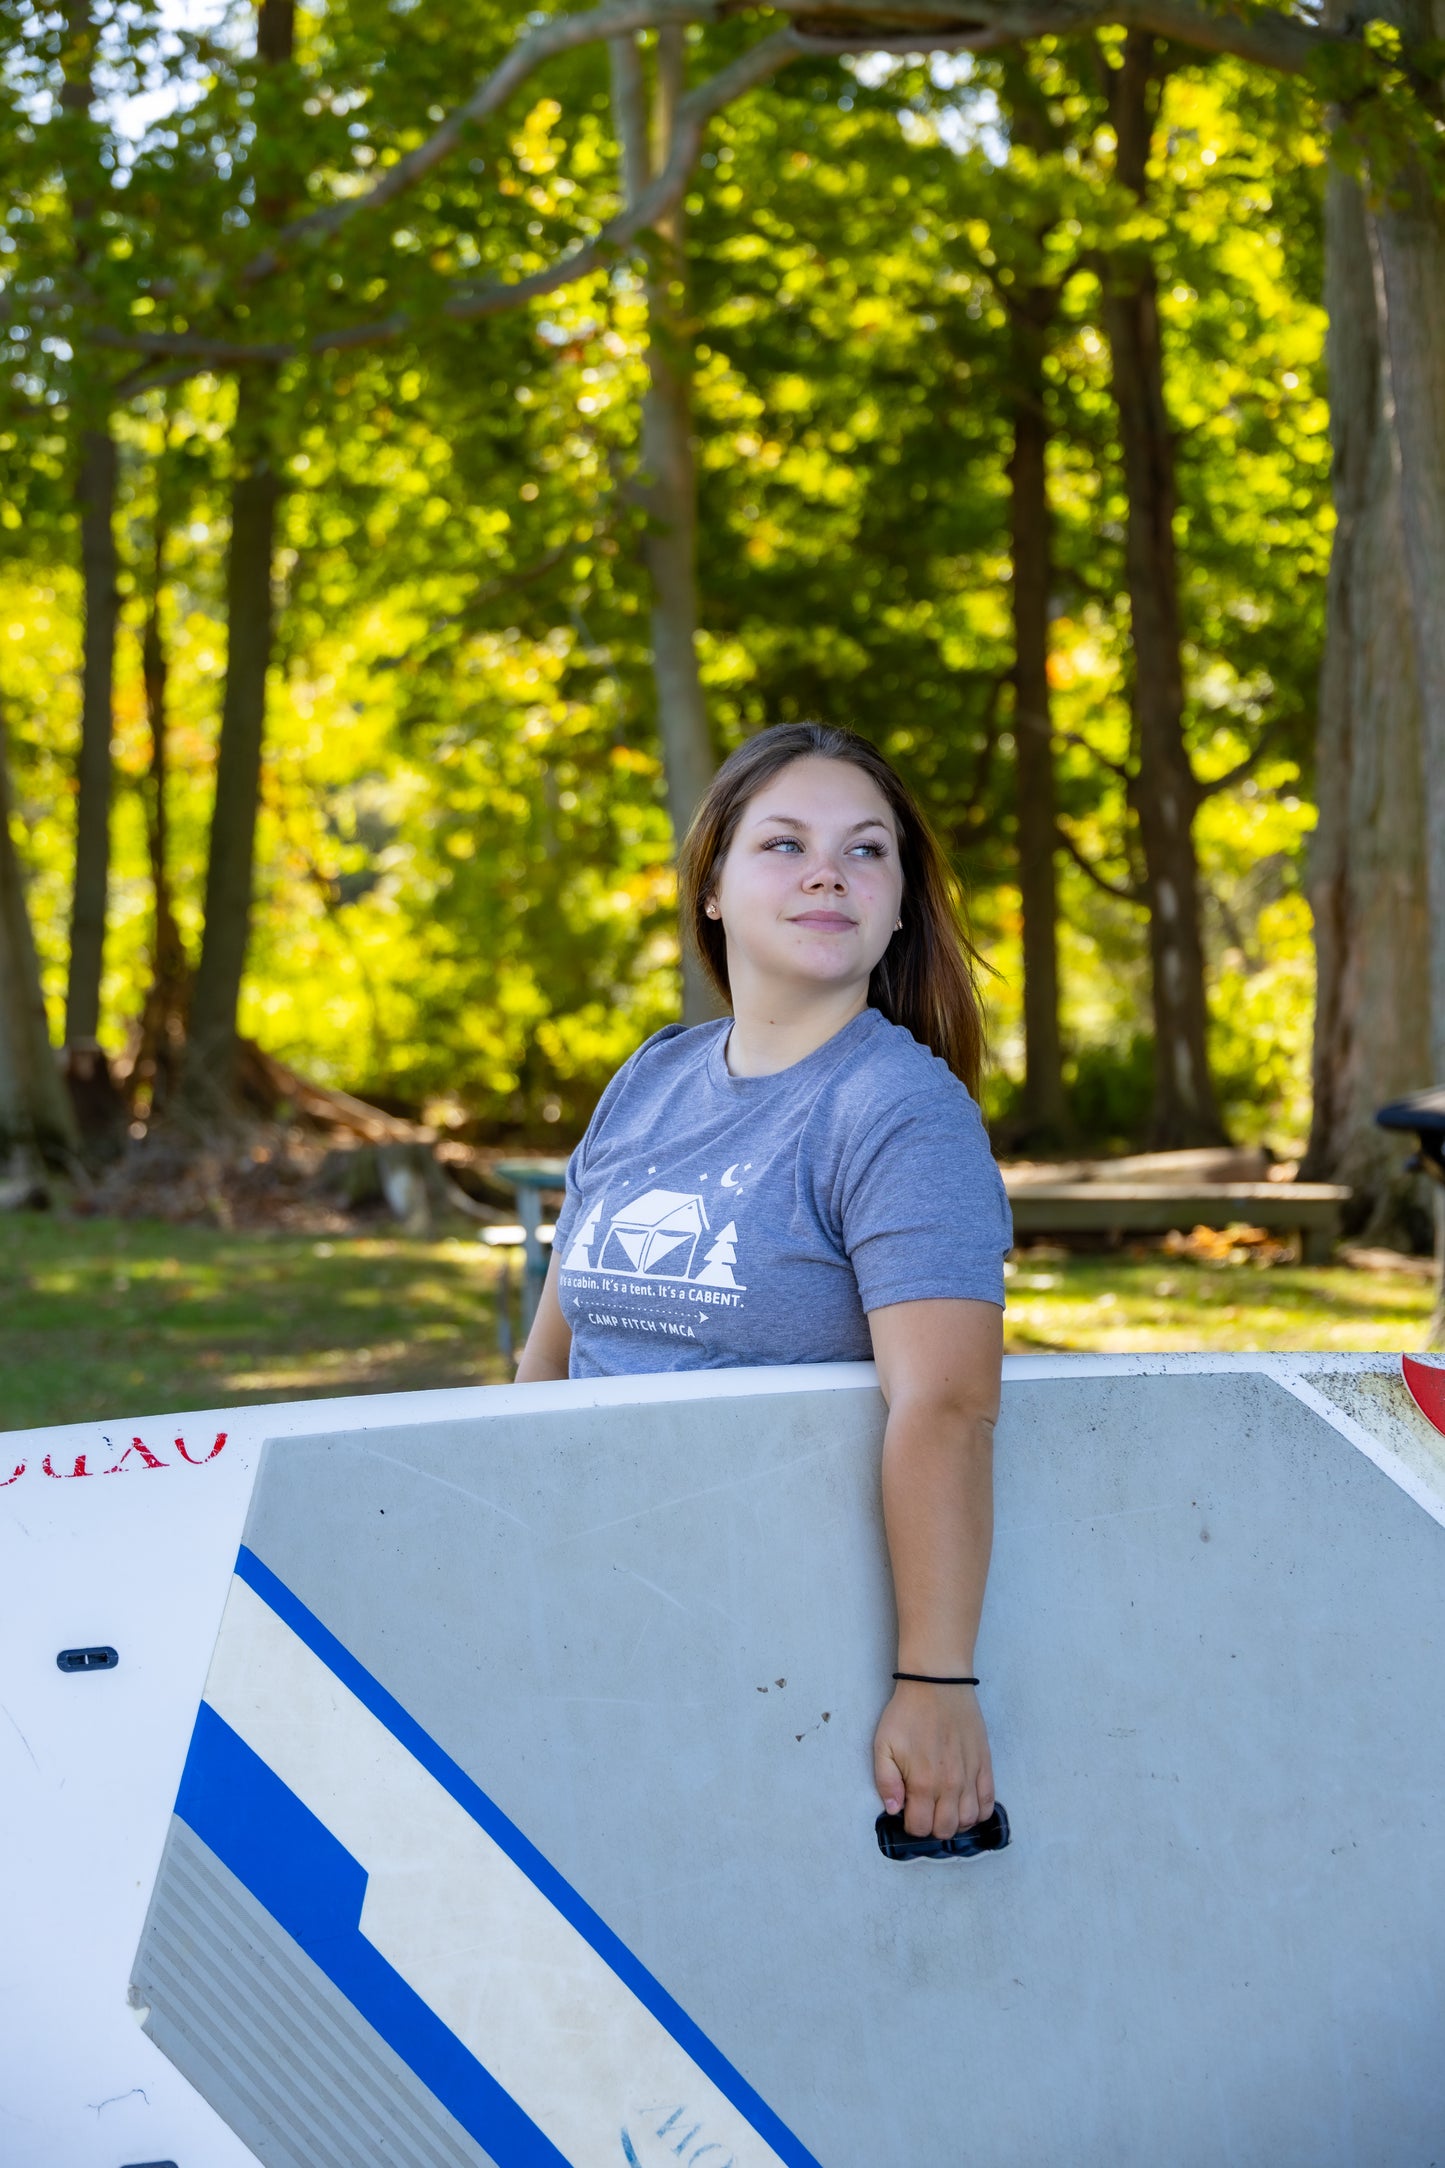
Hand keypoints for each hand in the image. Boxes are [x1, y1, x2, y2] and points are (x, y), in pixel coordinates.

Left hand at [873, 1681, 994, 1839]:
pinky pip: (989, 1803)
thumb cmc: (906, 1714)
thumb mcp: (883, 1745)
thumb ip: (886, 1782)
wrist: (937, 1684)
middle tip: (925, 1809)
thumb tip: (894, 1811)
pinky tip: (967, 1804)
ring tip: (945, 1808)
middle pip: (946, 1830)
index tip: (908, 1811)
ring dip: (956, 1822)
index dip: (911, 1825)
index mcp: (922, 1782)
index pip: (920, 1827)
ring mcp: (970, 1776)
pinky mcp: (985, 1765)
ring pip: (970, 1821)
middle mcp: (949, 1785)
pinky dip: (979, 1812)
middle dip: (932, 1827)